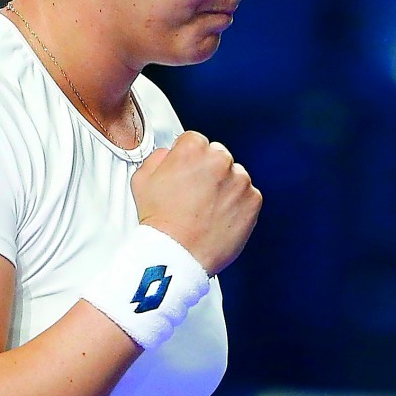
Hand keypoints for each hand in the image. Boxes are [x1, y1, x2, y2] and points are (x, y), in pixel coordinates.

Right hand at [131, 130, 261, 275]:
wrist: (178, 254)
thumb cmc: (159, 221)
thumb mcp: (142, 180)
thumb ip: (157, 157)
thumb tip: (168, 154)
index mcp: (192, 149)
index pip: (195, 141)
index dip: (187, 159)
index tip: (185, 173)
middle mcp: (219, 160)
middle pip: (217, 156)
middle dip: (208, 171)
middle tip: (195, 194)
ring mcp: (239, 180)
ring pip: (234, 176)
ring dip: (224, 187)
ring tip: (206, 209)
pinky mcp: (253, 201)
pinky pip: (248, 196)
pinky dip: (237, 205)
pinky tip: (218, 218)